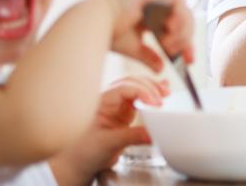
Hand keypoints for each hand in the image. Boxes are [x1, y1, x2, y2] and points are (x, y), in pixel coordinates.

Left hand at [48, 77, 167, 182]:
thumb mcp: (106, 144)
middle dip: (149, 88)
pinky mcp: (125, 114)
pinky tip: (163, 89)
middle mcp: (110, 101)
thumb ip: (129, 137)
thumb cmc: (82, 151)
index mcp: (100, 103)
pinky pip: (140, 100)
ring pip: (137, 89)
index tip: (154, 102)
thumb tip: (151, 133)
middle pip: (132, 83)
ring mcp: (118, 107)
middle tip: (162, 99)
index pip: (123, 89)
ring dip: (152, 89)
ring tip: (165, 93)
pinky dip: (152, 95)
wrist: (80, 162)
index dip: (141, 92)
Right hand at [104, 0, 192, 72]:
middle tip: (183, 56)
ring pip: (183, 12)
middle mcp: (155, 8)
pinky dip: (179, 15)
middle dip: (186, 40)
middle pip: (183, 23)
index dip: (186, 45)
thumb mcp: (134, 49)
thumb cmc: (108, 32)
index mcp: (150, 19)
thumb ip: (149, 57)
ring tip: (171, 45)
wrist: (95, 22)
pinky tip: (171, 28)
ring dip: (182, 30)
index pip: (176, 31)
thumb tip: (160, 69)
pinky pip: (177, 1)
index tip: (190, 61)